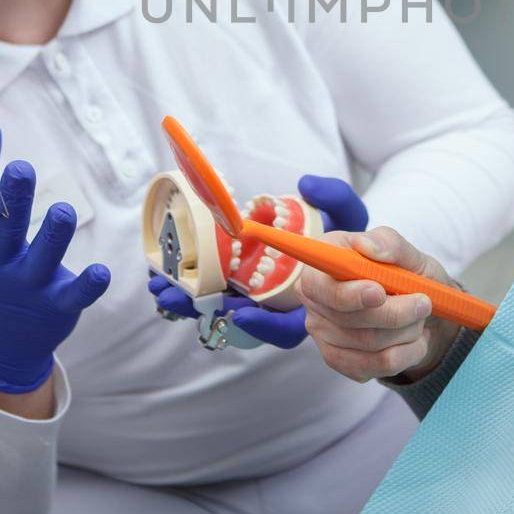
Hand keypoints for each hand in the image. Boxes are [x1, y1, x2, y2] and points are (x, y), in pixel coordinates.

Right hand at [0, 120, 111, 393]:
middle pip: (6, 226)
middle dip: (14, 196)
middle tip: (22, 168)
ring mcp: (27, 289)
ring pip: (45, 255)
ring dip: (55, 232)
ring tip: (62, 210)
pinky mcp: (58, 306)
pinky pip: (77, 294)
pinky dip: (90, 284)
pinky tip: (101, 271)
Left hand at [148, 173, 367, 348]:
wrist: (353, 247)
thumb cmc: (353, 236)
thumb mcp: (353, 216)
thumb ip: (337, 198)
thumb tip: (305, 184)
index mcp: (313, 303)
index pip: (288, 328)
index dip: (265, 325)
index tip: (241, 314)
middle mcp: (283, 308)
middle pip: (243, 321)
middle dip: (205, 311)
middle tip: (173, 297)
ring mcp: (264, 299)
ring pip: (224, 308)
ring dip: (189, 299)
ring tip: (159, 283)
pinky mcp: (248, 286)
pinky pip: (218, 291)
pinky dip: (192, 284)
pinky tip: (166, 273)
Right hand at [296, 226, 459, 382]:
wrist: (420, 311)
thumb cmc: (407, 275)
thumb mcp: (408, 253)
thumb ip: (388, 243)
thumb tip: (366, 246)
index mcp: (324, 263)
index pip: (319, 285)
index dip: (349, 293)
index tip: (379, 293)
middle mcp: (315, 299)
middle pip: (349, 319)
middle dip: (396, 313)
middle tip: (425, 303)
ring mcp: (323, 333)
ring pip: (368, 344)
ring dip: (406, 332)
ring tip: (419, 319)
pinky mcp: (339, 360)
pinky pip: (376, 366)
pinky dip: (407, 354)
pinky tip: (414, 340)